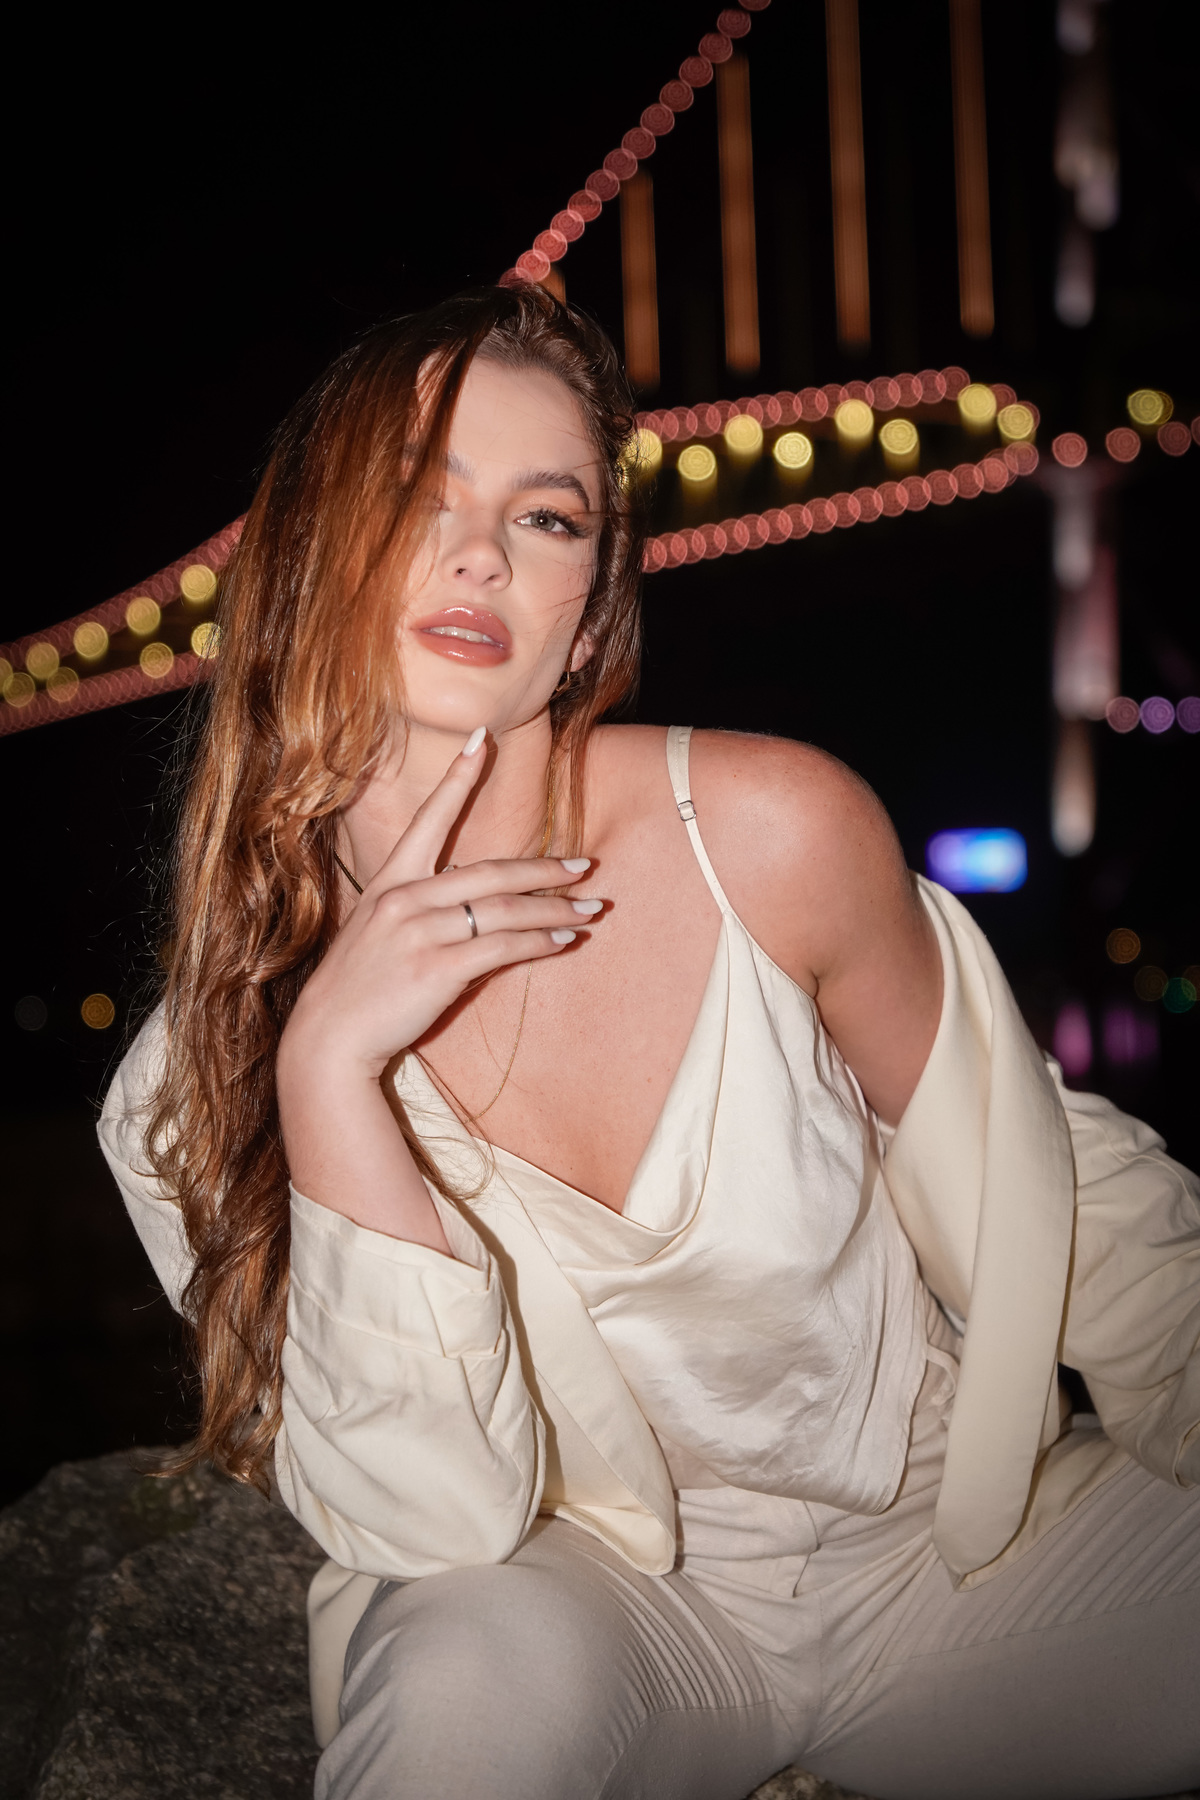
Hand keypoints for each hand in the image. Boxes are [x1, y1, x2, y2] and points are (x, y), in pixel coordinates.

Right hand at [280, 731, 599, 1081]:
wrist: (329, 1037)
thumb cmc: (359, 988)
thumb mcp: (382, 935)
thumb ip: (429, 916)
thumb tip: (483, 917)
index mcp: (390, 882)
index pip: (429, 820)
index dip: (458, 778)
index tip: (482, 739)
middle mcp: (405, 899)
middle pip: (491, 871)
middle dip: (544, 868)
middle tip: (585, 866)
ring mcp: (420, 933)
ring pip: (504, 909)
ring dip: (555, 910)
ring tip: (590, 911)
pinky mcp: (436, 969)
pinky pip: (501, 948)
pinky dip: (538, 943)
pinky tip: (563, 941)